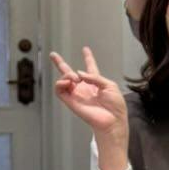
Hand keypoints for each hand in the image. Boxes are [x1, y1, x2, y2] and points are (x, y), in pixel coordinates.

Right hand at [50, 47, 128, 168]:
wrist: (112, 120)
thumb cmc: (115, 105)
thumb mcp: (110, 85)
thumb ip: (94, 77)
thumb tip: (79, 73)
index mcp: (96, 83)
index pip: (90, 68)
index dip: (88, 58)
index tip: (85, 49)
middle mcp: (84, 88)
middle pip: (69, 73)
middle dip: (60, 63)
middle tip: (53, 54)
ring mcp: (76, 94)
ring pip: (63, 80)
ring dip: (66, 75)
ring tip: (74, 78)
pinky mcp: (71, 102)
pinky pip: (59, 91)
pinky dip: (60, 83)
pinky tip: (68, 81)